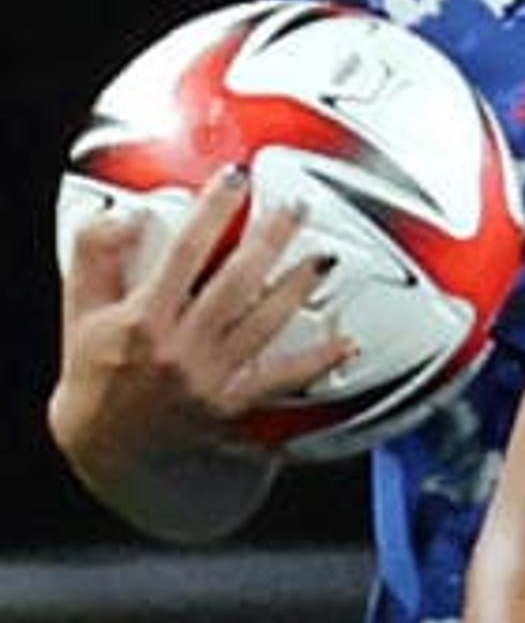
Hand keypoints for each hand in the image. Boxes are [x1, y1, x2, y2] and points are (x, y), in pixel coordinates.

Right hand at [47, 174, 344, 536]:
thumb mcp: (79, 309)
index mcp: (141, 318)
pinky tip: (348, 343)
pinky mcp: (231, 404)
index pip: (182, 254)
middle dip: (267, 241)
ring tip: (324, 258)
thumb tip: (121, 216)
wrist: (102, 441)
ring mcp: (209, 376)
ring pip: (263, 324)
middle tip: (294, 209)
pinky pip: (281, 380)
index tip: (234, 181)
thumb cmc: (93, 369)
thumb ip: (94, 256)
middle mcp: (178, 347)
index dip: (212, 213)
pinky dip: (317, 362)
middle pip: (233, 283)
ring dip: (296, 289)